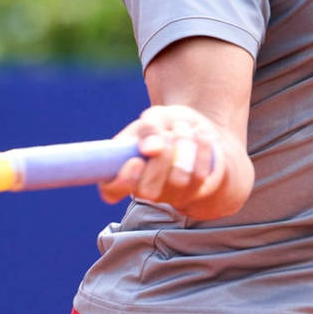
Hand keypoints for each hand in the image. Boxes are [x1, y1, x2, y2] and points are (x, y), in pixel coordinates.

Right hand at [99, 105, 223, 214]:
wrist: (196, 127)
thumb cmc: (166, 125)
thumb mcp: (155, 118)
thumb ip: (148, 129)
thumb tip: (150, 149)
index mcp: (123, 170)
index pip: (111, 190)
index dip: (122, 181)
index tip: (136, 161)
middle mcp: (144, 189)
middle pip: (148, 191)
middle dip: (161, 158)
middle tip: (168, 134)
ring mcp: (170, 195)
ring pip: (177, 180)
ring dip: (183, 145)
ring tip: (183, 129)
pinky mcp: (195, 192)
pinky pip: (200, 175)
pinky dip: (201, 148)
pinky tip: (200, 135)